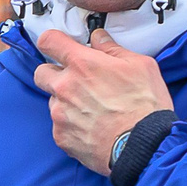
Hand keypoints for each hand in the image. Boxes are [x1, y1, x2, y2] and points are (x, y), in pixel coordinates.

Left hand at [31, 27, 173, 175]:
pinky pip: (59, 126)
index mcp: (82, 65)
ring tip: (92, 109)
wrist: (144, 146)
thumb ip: (113, 49)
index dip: (52, 42)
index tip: (59, 46)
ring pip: (52, 101)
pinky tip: (92, 127)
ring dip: (65, 101)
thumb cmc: (145, 106)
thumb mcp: (140, 66)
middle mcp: (65, 88)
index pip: (49, 41)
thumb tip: (99, 38)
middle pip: (41, 73)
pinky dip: (71, 125)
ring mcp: (60, 114)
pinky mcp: (61, 137)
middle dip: (54, 73)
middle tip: (75, 80)